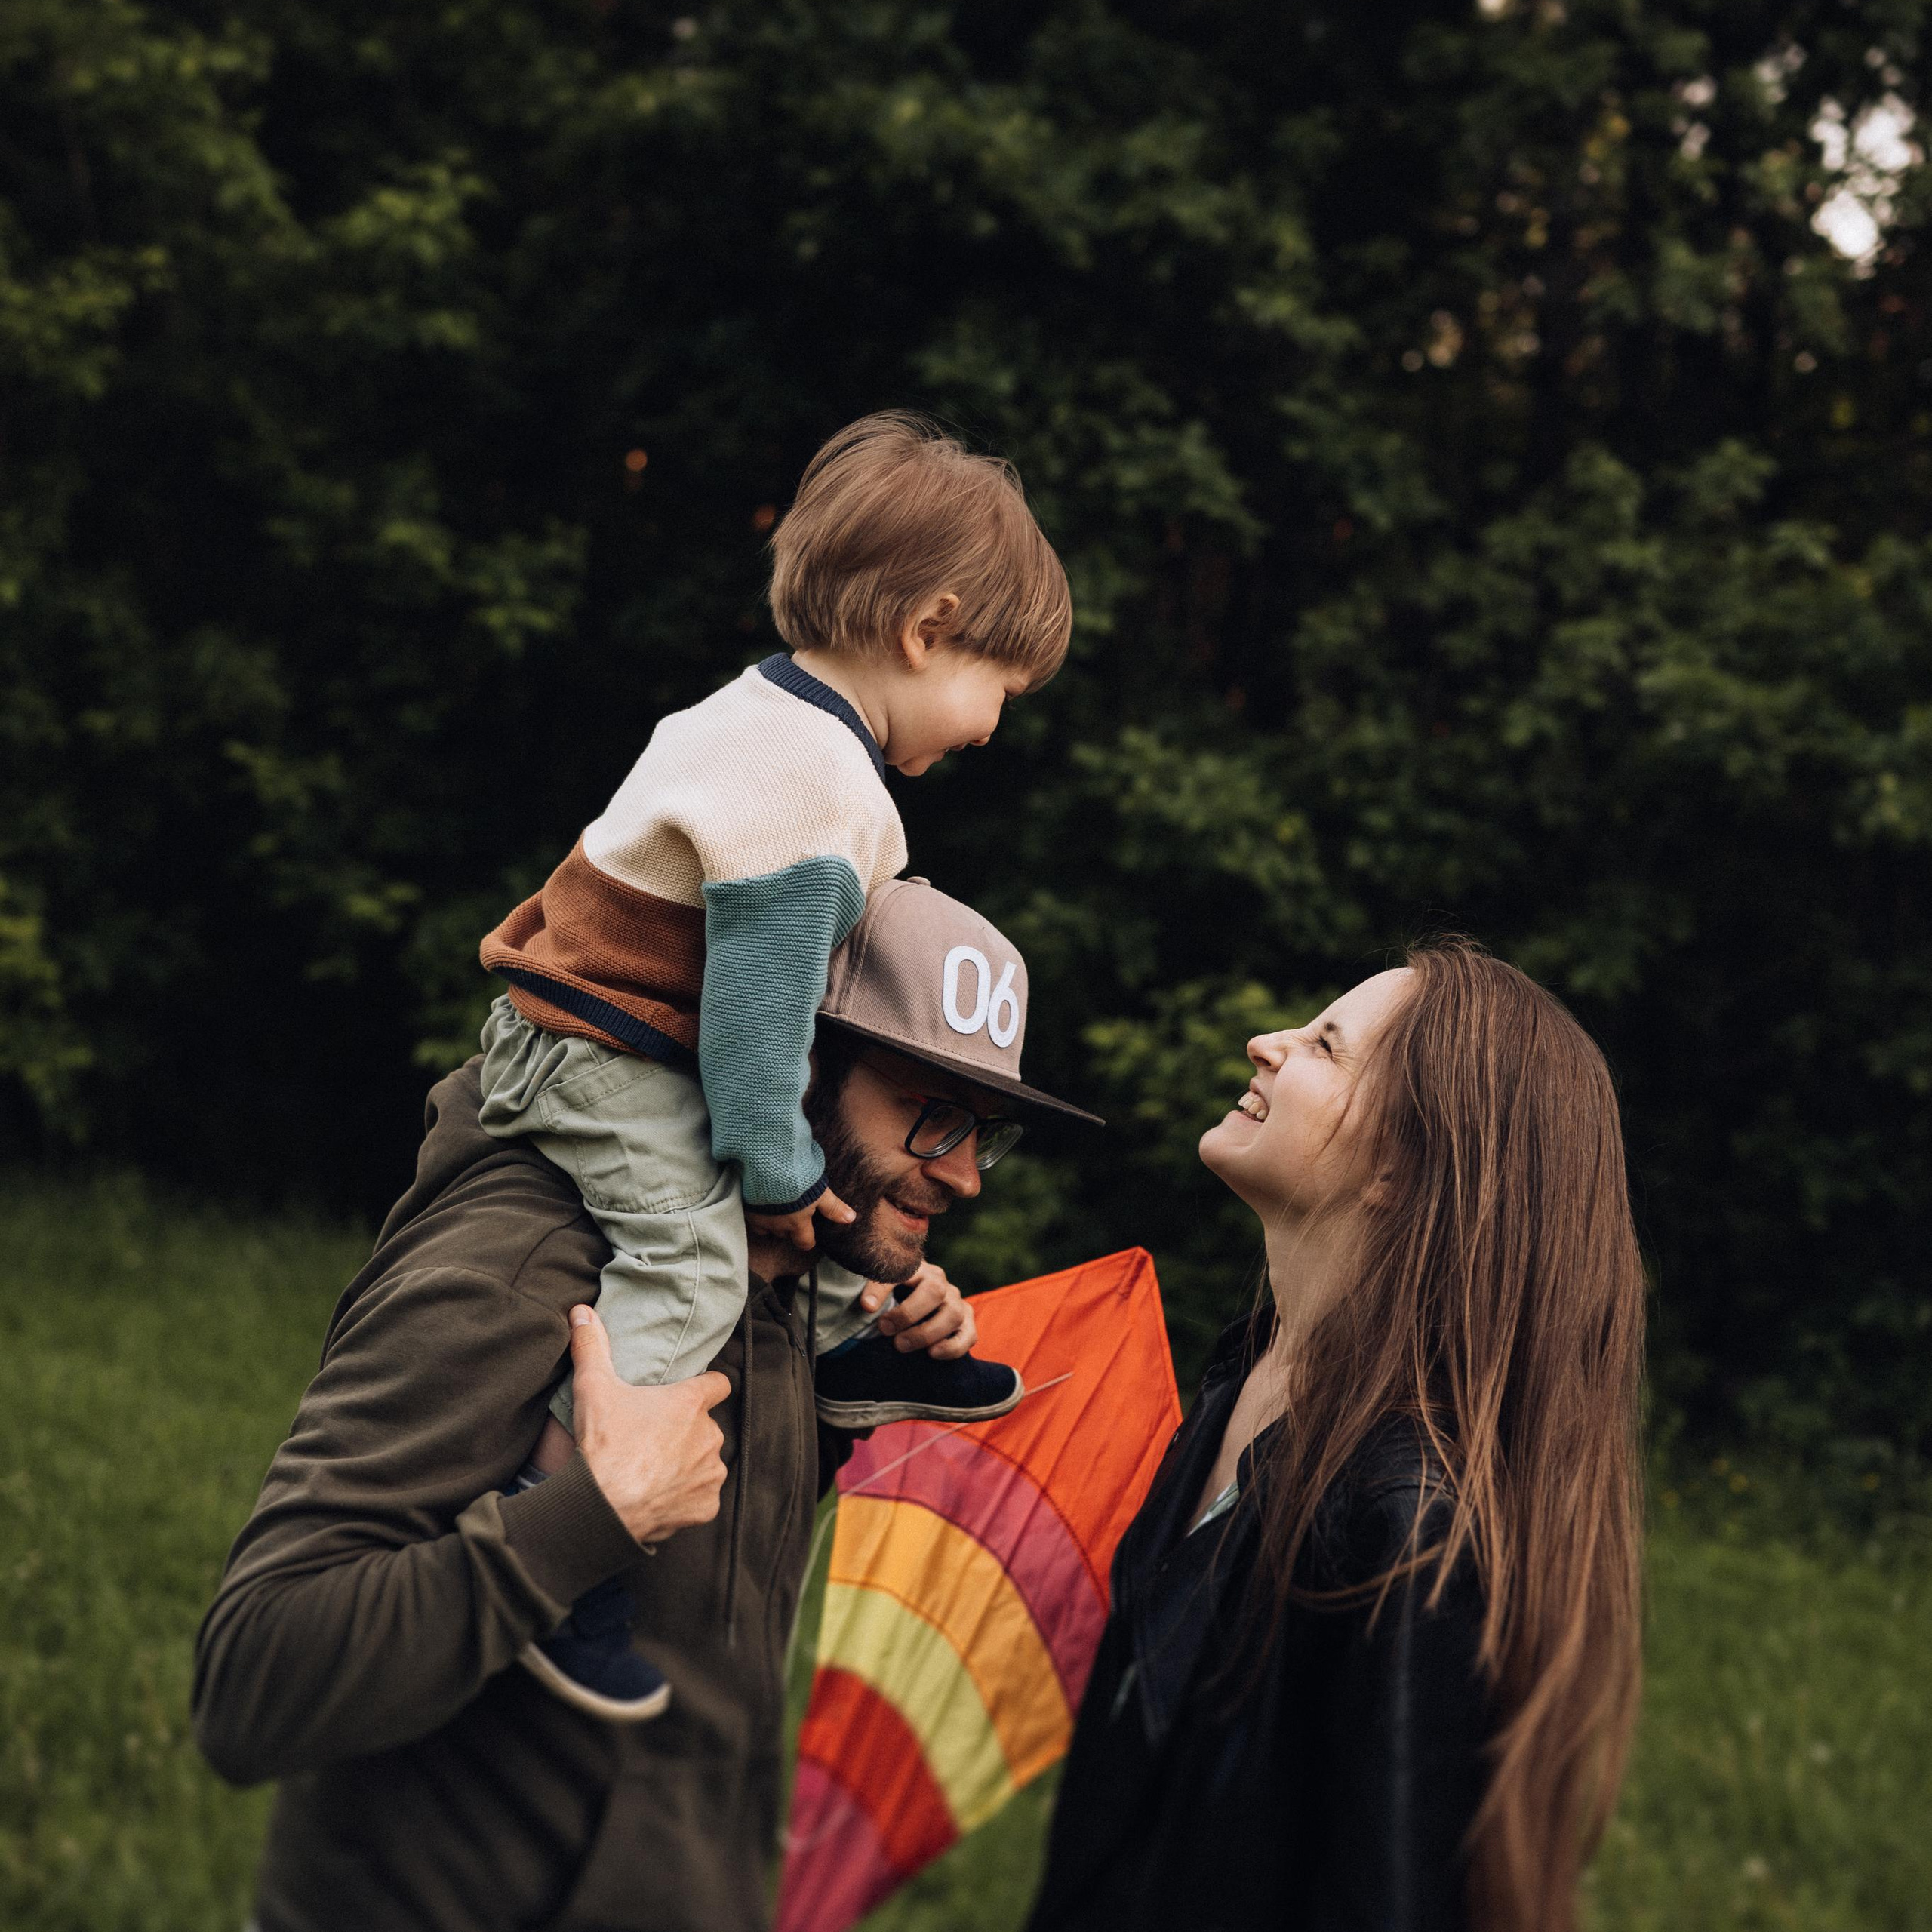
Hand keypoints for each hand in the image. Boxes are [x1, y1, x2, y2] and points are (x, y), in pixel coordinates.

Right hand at [566, 1304, 730, 1544]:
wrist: (601, 1508)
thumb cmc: (603, 1444)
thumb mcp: (593, 1387)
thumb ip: (591, 1345)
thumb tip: (581, 1311)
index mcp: (691, 1403)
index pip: (718, 1384)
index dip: (705, 1387)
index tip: (687, 1394)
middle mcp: (710, 1435)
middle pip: (706, 1426)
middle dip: (686, 1431)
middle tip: (653, 1440)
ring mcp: (710, 1473)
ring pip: (706, 1462)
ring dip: (688, 1465)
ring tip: (653, 1470)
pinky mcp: (706, 1507)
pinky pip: (702, 1497)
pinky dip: (685, 1498)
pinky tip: (659, 1496)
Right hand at [745, 1184, 855, 1252]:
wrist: (767, 1166)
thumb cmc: (798, 1179)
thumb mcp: (820, 1192)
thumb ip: (833, 1207)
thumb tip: (851, 1219)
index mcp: (797, 1224)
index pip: (804, 1243)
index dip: (808, 1240)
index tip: (809, 1235)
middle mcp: (777, 1226)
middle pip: (784, 1235)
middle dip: (788, 1229)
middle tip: (792, 1214)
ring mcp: (759, 1218)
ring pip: (765, 1228)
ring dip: (771, 1222)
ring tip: (775, 1208)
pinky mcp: (745, 1207)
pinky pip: (750, 1216)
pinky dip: (756, 1212)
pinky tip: (759, 1200)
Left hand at [860, 1260, 975, 1360]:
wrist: (919, 1305)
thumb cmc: (895, 1296)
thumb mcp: (882, 1288)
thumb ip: (876, 1290)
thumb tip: (868, 1306)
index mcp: (919, 1269)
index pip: (903, 1271)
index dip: (883, 1288)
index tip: (867, 1307)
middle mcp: (941, 1283)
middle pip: (935, 1292)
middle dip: (908, 1314)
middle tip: (885, 1330)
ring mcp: (957, 1303)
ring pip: (953, 1314)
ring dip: (927, 1333)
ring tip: (901, 1345)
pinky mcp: (967, 1323)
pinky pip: (969, 1335)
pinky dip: (953, 1347)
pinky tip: (932, 1353)